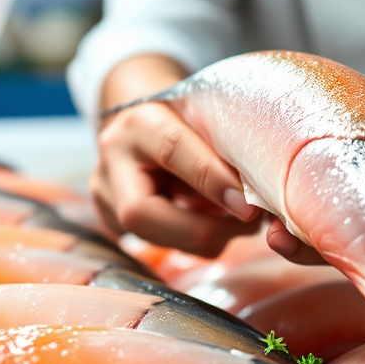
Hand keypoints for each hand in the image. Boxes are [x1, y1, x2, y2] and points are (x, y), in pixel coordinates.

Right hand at [92, 98, 263, 256]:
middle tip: (252, 222)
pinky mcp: (113, 224)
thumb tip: (259, 189)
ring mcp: (105, 198)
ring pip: (159, 239)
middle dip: (208, 228)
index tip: (248, 205)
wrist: (143, 125)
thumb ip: (224, 145)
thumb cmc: (185, 117)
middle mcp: (112, 162)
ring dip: (211, 235)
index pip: (172, 149)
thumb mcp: (205, 117)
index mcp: (138, 123)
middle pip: (144, 214)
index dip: (210, 179)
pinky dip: (202, 239)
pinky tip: (218, 219)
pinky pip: (167, 246)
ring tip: (241, 216)